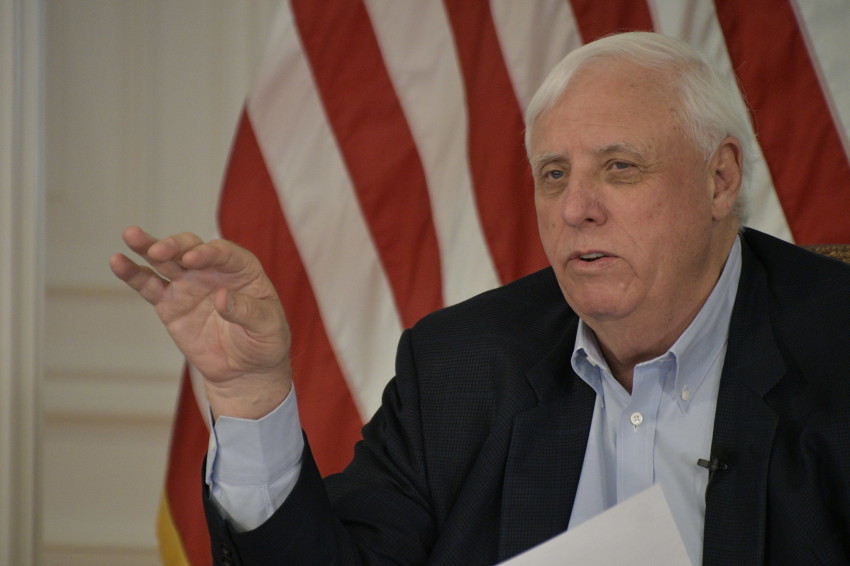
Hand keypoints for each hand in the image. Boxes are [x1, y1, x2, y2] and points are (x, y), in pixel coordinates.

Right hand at [110, 226, 291, 418]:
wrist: (245, 369)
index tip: (193, 259)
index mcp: (242, 269)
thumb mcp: (268, 327)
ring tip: (131, 236)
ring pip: (165, 261)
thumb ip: (248, 311)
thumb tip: (222, 298)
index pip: (223, 252)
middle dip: (174, 245)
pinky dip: (133, 274)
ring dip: (148, 246)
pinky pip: (149, 286)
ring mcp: (188, 285)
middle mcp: (212, 271)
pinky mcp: (170, 304)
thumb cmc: (265, 342)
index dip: (208, 252)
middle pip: (190, 248)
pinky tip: (118, 261)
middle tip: (159, 251)